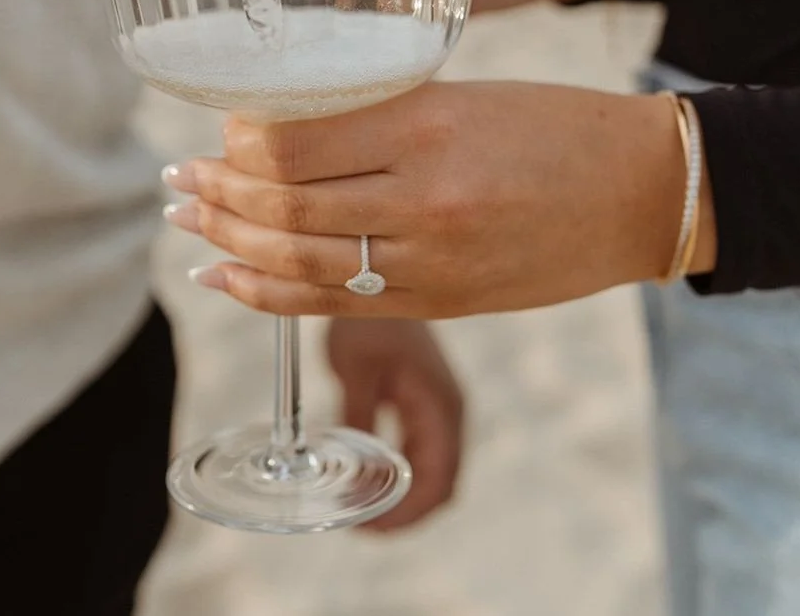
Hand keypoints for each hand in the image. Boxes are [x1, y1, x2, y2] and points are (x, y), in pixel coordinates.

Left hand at [163, 81, 716, 318]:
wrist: (642, 193)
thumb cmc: (560, 126)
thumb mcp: (468, 95)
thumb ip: (383, 115)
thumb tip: (290, 129)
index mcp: (428, 128)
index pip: (296, 143)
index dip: (240, 140)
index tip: (221, 127)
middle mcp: (422, 200)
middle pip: (285, 204)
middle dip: (217, 191)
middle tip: (180, 177)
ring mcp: (432, 262)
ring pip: (300, 260)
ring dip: (230, 240)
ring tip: (189, 220)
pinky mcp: (442, 302)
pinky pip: (337, 304)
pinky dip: (271, 293)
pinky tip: (229, 278)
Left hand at [325, 318, 462, 530]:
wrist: (380, 270)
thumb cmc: (370, 315)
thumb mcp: (356, 367)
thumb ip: (358, 417)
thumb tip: (352, 471)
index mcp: (439, 404)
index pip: (437, 479)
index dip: (409, 513)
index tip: (371, 529)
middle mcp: (447, 410)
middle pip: (440, 482)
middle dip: (407, 512)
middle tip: (364, 528)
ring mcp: (439, 405)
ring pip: (432, 469)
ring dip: (405, 494)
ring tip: (363, 509)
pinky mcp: (425, 399)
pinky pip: (422, 450)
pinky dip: (403, 473)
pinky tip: (370, 476)